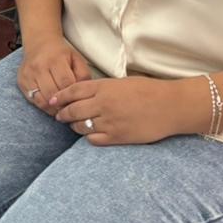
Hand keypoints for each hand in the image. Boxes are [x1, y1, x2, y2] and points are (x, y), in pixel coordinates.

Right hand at [17, 36, 91, 114]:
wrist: (39, 43)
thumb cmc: (61, 54)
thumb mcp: (76, 59)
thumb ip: (83, 75)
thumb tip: (83, 94)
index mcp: (55, 59)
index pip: (65, 83)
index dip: (73, 95)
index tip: (79, 102)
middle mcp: (39, 66)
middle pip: (53, 93)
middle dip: (63, 104)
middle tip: (71, 109)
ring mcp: (28, 74)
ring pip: (42, 100)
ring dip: (53, 108)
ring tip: (62, 109)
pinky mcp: (21, 81)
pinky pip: (33, 100)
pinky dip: (44, 106)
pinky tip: (52, 106)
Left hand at [52, 76, 193, 145]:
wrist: (171, 106)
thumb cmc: (149, 91)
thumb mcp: (121, 83)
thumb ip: (101, 88)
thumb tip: (83, 94)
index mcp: (103, 87)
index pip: (72, 91)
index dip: (59, 97)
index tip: (52, 101)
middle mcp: (103, 104)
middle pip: (72, 110)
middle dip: (62, 114)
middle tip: (59, 116)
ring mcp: (109, 121)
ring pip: (80, 126)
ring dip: (74, 126)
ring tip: (73, 126)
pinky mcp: (118, 137)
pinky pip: (94, 140)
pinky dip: (89, 137)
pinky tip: (91, 135)